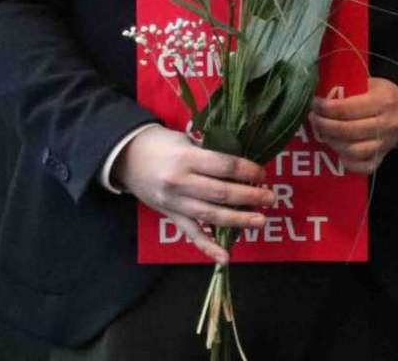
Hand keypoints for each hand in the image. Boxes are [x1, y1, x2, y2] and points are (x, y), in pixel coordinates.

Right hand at [110, 125, 273, 262]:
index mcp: (187, 159)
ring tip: (260, 221)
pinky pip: (191, 234)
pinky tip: (225, 257)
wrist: (127, 158)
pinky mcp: (170, 216)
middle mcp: (180, 183)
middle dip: (250, 197)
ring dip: (238, 220)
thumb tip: (244, 165)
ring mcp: (174, 203)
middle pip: (222, 193)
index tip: (263, 174)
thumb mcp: (187, 139)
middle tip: (271, 198)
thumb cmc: (163, 144)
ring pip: (211, 215)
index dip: (249, 171)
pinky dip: (208, 247)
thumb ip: (212, 152)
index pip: (226, 167)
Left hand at [309, 78, 397, 174]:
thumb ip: (348, 89)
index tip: (314, 103)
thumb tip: (320, 94)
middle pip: (347, 131)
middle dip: (324, 125)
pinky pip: (364, 167)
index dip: (325, 108)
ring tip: (323, 133)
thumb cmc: (382, 95)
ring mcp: (386, 144)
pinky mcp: (383, 157)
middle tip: (313, 118)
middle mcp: (387, 124)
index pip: (346, 109)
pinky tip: (338, 151)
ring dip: (332, 142)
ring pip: (353, 150)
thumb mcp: (370, 84)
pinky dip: (348, 162)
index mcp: (383, 102)